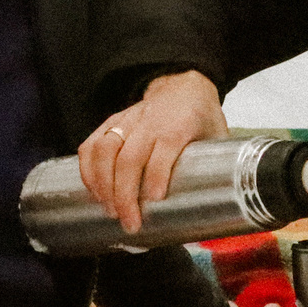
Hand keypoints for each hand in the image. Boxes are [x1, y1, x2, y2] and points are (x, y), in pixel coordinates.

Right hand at [77, 70, 226, 233]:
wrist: (183, 84)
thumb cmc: (200, 117)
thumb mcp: (217, 135)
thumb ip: (217, 164)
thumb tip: (220, 203)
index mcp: (179, 124)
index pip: (164, 148)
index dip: (157, 174)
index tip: (155, 199)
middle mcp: (150, 121)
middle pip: (129, 156)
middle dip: (125, 193)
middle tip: (129, 222)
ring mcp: (127, 121)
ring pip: (105, 150)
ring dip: (102, 184)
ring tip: (109, 210)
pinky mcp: (112, 122)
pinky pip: (91, 144)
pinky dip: (87, 169)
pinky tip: (92, 191)